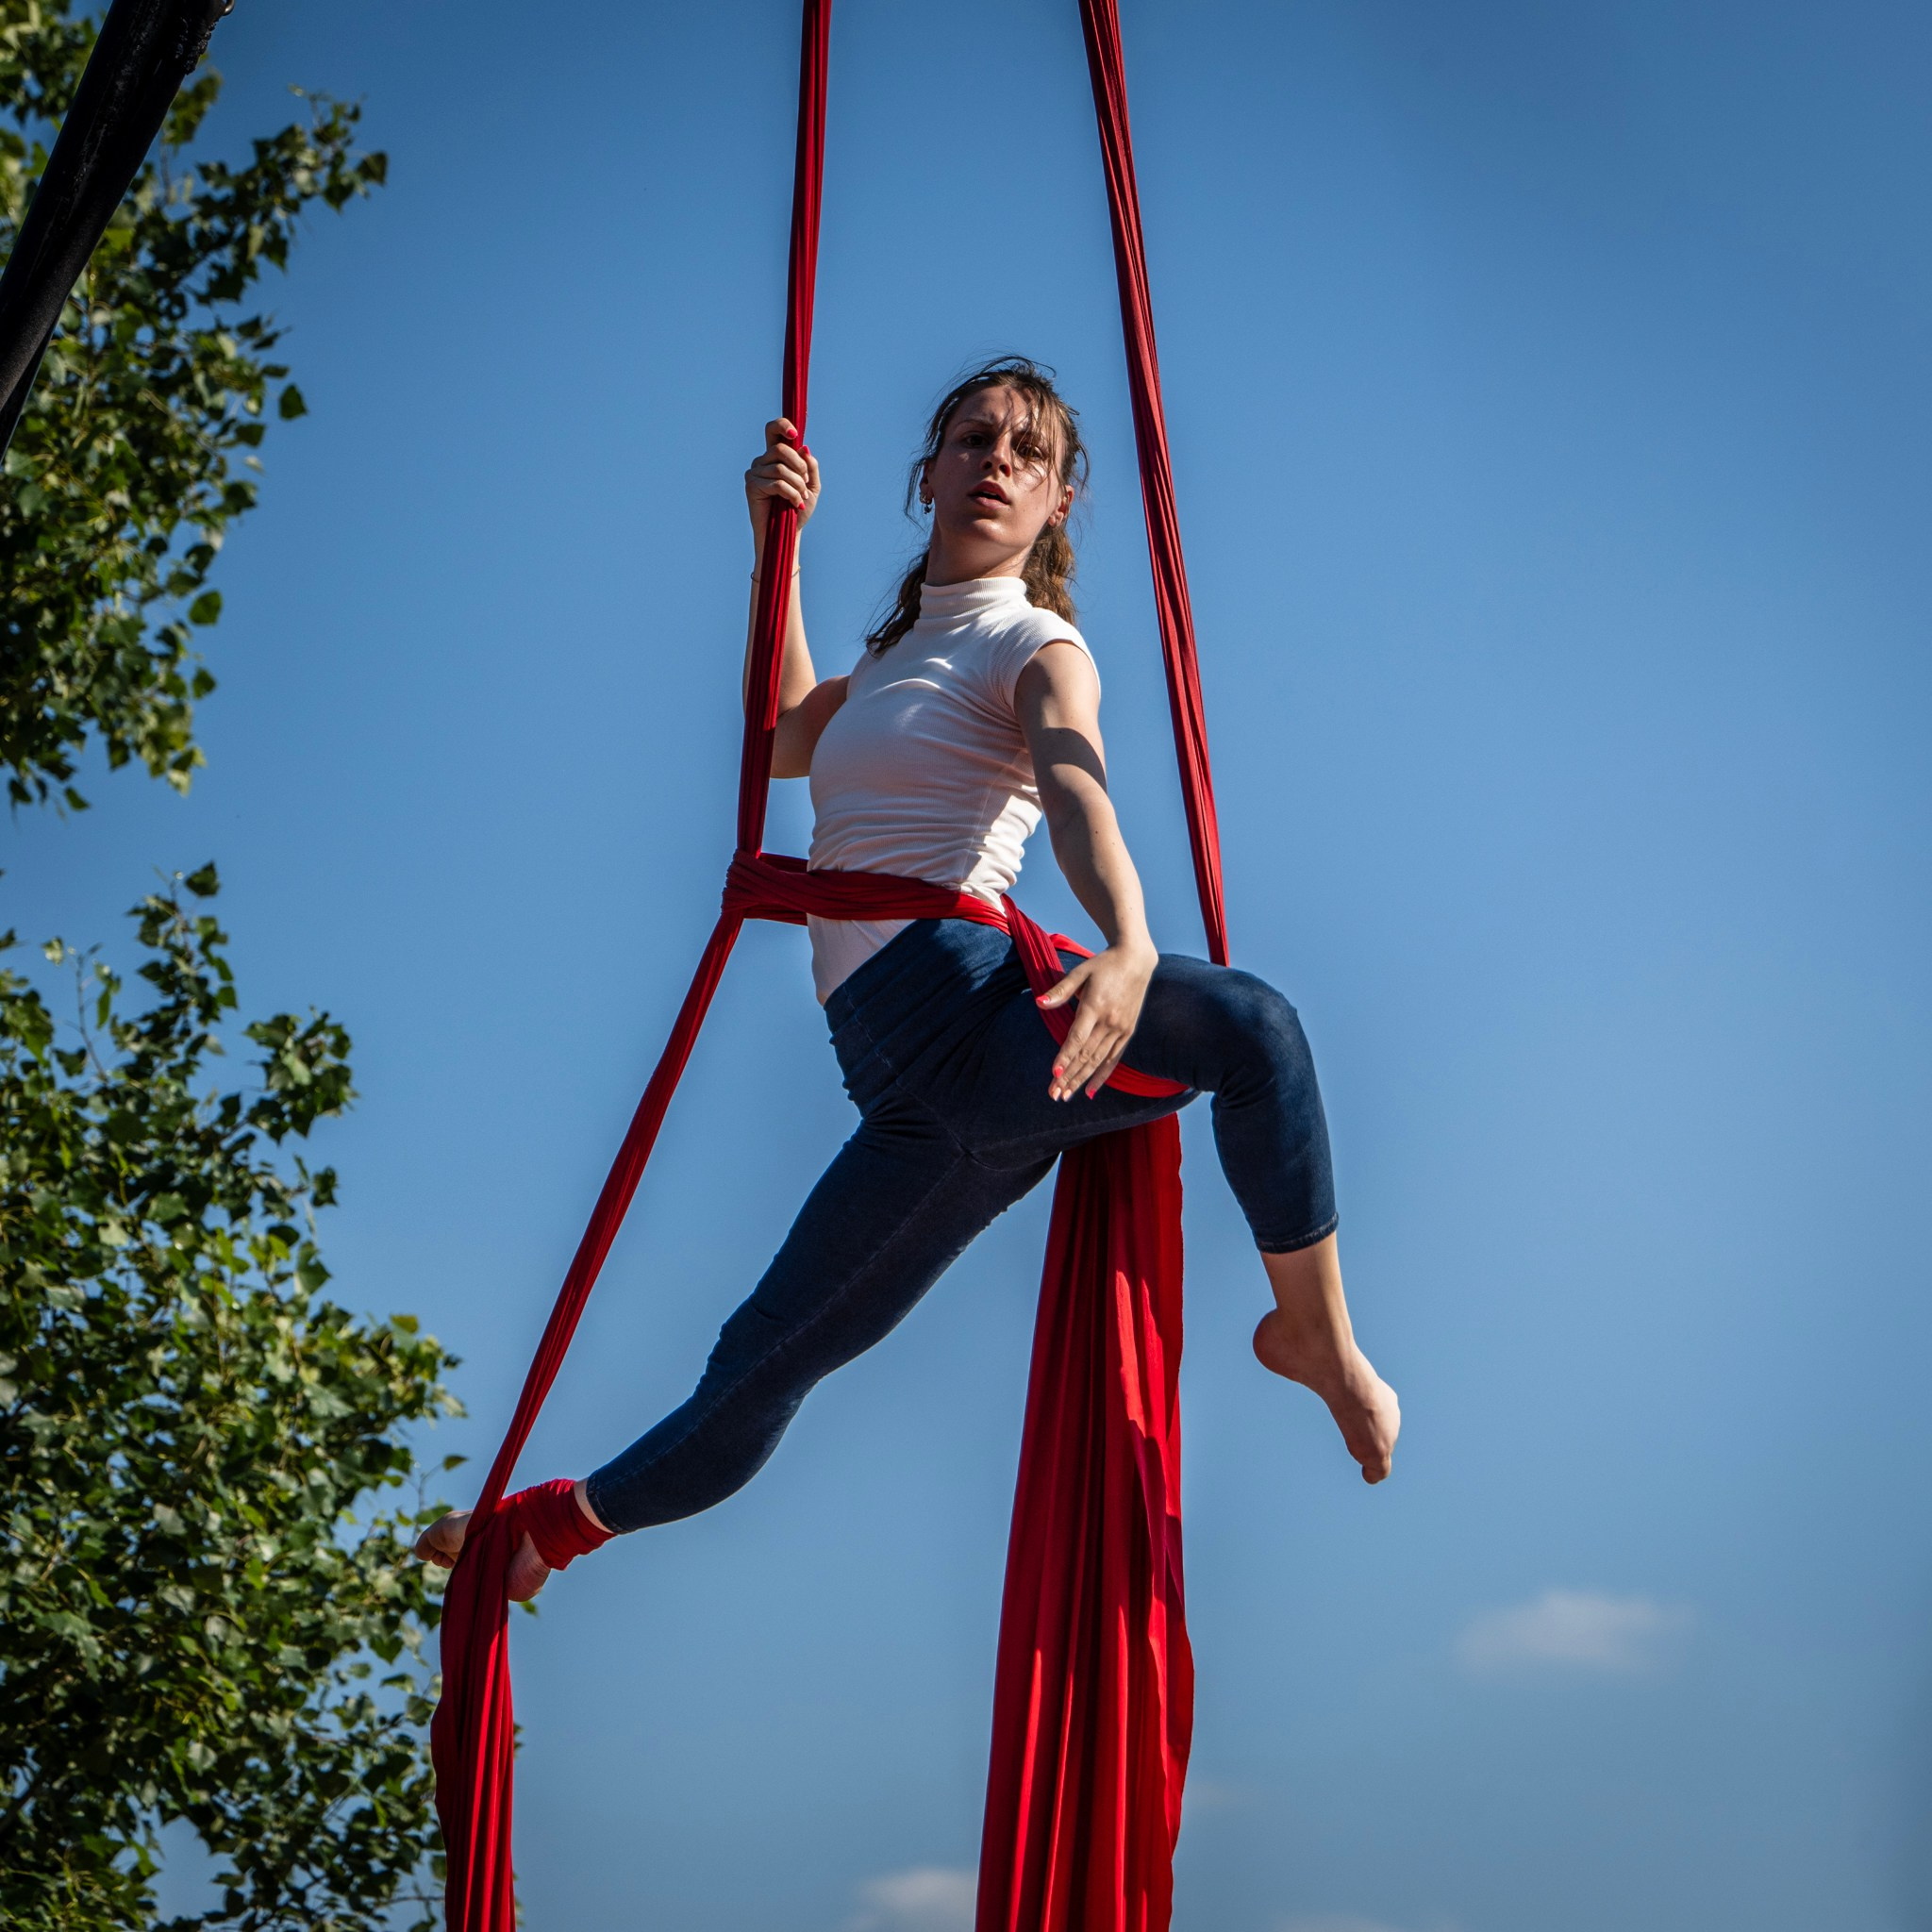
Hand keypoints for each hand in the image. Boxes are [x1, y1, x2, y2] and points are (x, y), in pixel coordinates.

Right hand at [745, 416, 819, 555]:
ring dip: (797, 485)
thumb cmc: (798, 510)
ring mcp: (755, 472)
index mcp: (776, 456)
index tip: (795, 435)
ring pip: (780, 468)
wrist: (788, 533)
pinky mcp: (751, 485)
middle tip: (806, 483)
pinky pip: (777, 483)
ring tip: (801, 498)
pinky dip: (791, 493)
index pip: (773, 430)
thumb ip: (811, 466)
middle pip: (781, 448)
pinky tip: (795, 504)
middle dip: (799, 466)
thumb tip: (803, 448)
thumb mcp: (812, 486)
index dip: (782, 425)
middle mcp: (763, 460)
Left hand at [1036, 938, 1156, 1099]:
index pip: (1077, 1038)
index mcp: (1095, 1006)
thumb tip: (1038, 1002)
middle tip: (1053, 1095)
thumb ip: (1060, 991)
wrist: (1136, 960)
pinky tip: (1090, 1091)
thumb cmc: (1103, 965)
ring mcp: (1121, 1028)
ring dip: (1081, 1080)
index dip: (1065, 1057)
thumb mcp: (1080, 972)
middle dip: (1068, 1076)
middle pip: (1086, 1055)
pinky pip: (1114, 1059)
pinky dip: (1102, 1076)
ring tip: (1065, 1096)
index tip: (1054, 1074)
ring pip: (1098, 1061)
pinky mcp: (1128, 1031)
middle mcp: (1110, 1021)